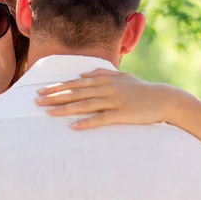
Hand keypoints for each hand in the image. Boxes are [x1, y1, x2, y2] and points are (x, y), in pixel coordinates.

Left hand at [34, 68, 184, 129]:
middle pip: (75, 93)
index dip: (57, 87)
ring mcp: (114, 101)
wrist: (164, 99)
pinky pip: (101, 119)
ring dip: (65, 109)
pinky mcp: (122, 114)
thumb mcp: (121, 76)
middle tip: (36, 101)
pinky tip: (74, 127)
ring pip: (84, 105)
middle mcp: (106, 88)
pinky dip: (87, 123)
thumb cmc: (140, 89)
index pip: (75, 83)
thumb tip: (82, 72)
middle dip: (54, 97)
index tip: (41, 91)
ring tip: (48, 113)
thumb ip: (101, 73)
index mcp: (104, 80)